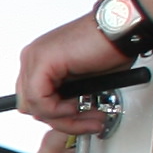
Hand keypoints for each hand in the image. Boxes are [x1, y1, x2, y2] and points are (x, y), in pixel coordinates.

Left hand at [14, 13, 127, 132]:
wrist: (120, 30)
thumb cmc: (108, 49)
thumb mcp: (84, 82)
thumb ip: (68, 97)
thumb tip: (64, 117)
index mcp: (41, 62)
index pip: (34, 101)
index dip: (58, 117)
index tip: (83, 121)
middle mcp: (33, 59)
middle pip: (32, 106)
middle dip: (62, 121)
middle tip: (88, 123)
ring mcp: (34, 59)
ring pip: (35, 107)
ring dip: (65, 119)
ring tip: (88, 117)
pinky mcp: (41, 61)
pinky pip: (39, 100)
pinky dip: (58, 110)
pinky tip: (76, 104)